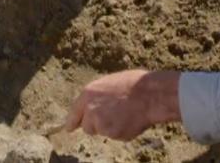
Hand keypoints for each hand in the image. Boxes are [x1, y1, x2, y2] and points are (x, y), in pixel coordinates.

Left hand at [65, 70, 180, 139]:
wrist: (151, 94)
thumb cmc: (136, 84)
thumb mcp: (112, 83)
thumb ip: (99, 96)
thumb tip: (95, 106)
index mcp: (88, 94)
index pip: (75, 113)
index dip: (73, 122)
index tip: (69, 129)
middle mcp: (90, 110)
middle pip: (87, 127)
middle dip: (98, 125)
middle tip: (114, 116)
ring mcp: (101, 124)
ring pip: (103, 132)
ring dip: (111, 128)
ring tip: (126, 114)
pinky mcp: (113, 134)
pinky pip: (117, 136)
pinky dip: (123, 131)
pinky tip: (132, 119)